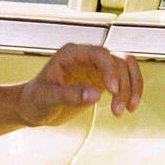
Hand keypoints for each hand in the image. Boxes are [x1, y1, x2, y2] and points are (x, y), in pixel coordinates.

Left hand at [16, 44, 142, 126]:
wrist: (32, 108)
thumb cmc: (34, 100)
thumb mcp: (46, 98)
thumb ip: (69, 95)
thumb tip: (96, 94)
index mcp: (71, 53)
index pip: (99, 53)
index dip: (110, 70)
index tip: (113, 91)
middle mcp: (86, 56)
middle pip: (117, 60)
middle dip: (123, 84)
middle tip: (118, 110)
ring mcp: (95, 66)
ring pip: (126, 67)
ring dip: (132, 86)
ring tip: (128, 109)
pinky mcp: (101, 79)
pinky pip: (124, 79)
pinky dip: (131, 91)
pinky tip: (129, 107)